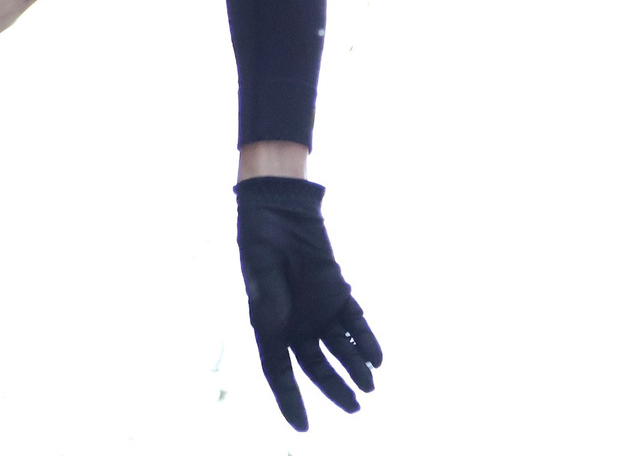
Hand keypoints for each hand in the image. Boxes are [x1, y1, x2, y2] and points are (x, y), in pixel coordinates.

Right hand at [234, 176, 380, 430]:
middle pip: (317, 366)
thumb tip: (277, 330)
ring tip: (369, 387)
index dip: (291, 400)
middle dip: (335, 388)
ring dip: (355, 368)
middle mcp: (295, 324)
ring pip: (340, 348)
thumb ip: (270, 305)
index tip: (303, 428)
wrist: (279, 211)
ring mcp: (318, 309)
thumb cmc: (262, 243)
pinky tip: (376, 359)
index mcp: (269, 326)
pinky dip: (366, 340)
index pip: (280, 372)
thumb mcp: (260, 277)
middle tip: (355, 409)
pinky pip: (355, 323)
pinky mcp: (337, 292)